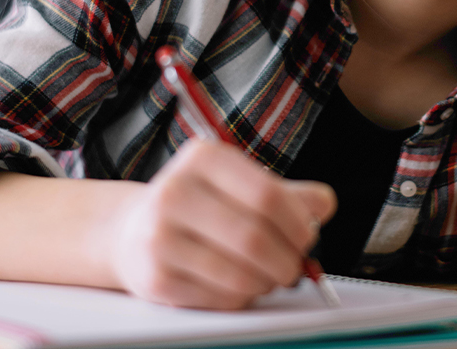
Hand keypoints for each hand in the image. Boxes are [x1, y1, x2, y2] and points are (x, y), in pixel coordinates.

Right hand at [102, 140, 335, 308]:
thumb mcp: (240, 186)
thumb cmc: (200, 207)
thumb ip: (287, 194)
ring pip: (239, 273)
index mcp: (204, 158)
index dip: (299, 224)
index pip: (268, 195)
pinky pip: (219, 298)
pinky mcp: (155, 277)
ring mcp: (159, 236)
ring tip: (267, 277)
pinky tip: (237, 286)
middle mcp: (175, 191)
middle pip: (254, 237)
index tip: (307, 238)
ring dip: (266, 283)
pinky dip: (241, 298)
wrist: (132, 232)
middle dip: (287, 260)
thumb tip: (324, 204)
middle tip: (293, 267)